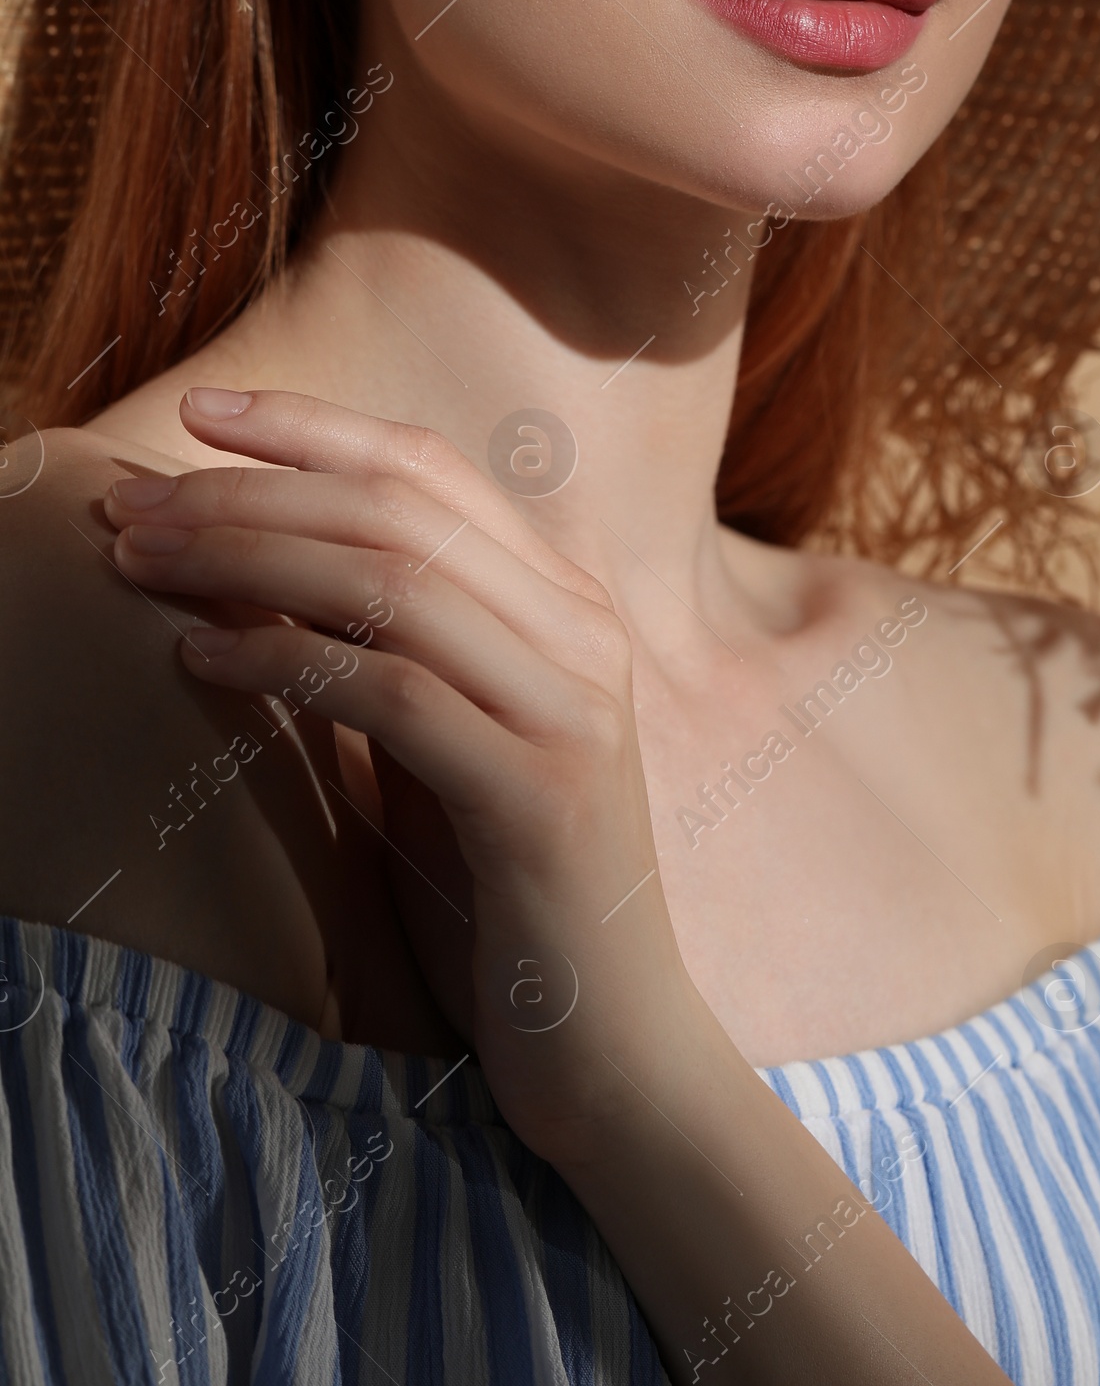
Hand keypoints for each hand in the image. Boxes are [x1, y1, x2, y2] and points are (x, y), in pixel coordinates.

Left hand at [104, 387, 711, 1158]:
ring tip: (142, 565)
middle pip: (400, 512)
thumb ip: (383, 652)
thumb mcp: (441, 743)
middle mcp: (583, 634)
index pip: (430, 470)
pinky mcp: (542, 795)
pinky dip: (284, 663)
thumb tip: (243, 572)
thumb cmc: (504, 891)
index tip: (199, 411)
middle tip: (134, 507)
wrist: (611, 1041)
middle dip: (252, 493)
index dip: (312, 428)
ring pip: (393, 582)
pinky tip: (198, 660)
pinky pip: (393, 695)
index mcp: (566, 603)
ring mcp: (573, 709)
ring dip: (248, 560)